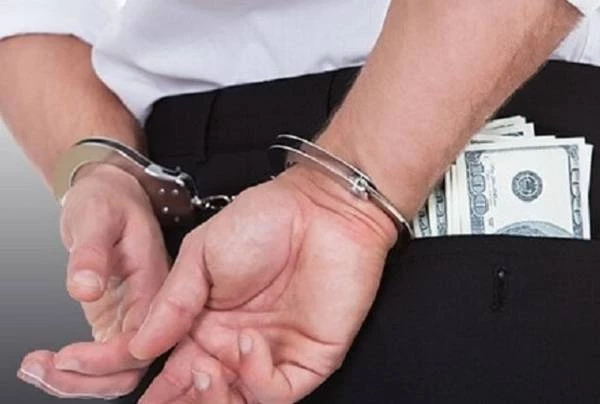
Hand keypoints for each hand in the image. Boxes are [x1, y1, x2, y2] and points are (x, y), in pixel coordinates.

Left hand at [17, 164, 170, 398]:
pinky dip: (72, 371)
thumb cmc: (109, 202)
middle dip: (86, 380)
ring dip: (76, 382)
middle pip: (131, 367)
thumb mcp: (96, 216)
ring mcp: (132, 317)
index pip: (143, 340)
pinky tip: (43, 363)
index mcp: (155, 284)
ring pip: (116, 372)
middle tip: (41, 369)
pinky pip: (101, 361)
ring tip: (34, 369)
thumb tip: (84, 289)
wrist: (110, 197)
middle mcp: (149, 308)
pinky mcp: (115, 321)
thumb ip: (92, 252)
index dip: (107, 359)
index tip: (66, 356)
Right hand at [128, 165, 397, 402]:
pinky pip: (277, 393)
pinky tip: (249, 343)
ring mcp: (273, 355)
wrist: (319, 208)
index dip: (159, 390)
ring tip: (205, 370)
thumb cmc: (263, 220)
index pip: (178, 371)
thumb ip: (171, 304)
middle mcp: (238, 346)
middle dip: (183, 401)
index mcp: (208, 324)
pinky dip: (257, 379)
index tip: (140, 399)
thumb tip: (139, 346)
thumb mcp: (201, 255)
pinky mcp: (309, 360)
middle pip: (206, 395)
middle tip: (165, 395)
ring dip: (214, 399)